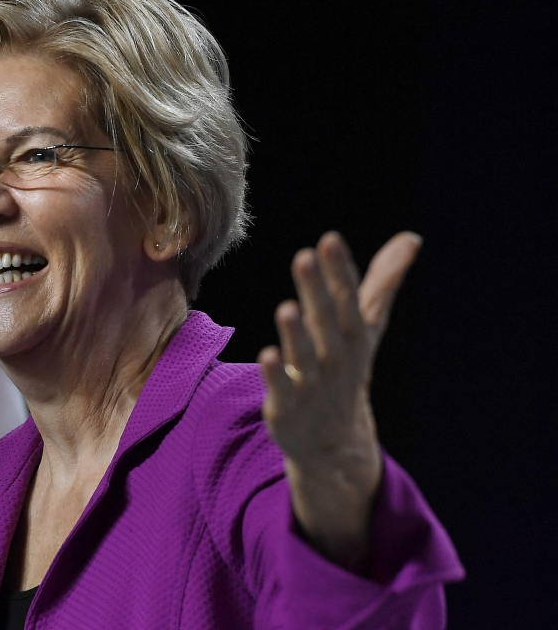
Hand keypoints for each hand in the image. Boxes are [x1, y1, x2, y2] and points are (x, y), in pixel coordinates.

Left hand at [257, 231, 421, 570]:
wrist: (335, 440)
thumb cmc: (346, 368)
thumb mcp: (366, 326)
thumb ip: (383, 282)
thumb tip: (411, 238)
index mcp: (352, 334)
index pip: (348, 297)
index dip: (339, 270)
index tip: (330, 240)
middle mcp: (335, 356)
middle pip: (326, 320)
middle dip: (317, 290)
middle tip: (305, 257)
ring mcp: (312, 383)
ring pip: (304, 355)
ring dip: (296, 333)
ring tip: (287, 307)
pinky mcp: (287, 406)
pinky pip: (282, 389)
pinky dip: (277, 374)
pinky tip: (266, 355)